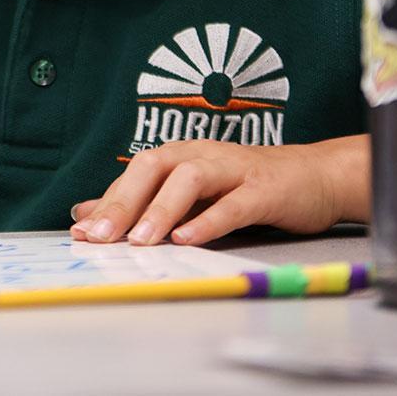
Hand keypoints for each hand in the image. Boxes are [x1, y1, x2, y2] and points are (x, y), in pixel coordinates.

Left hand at [68, 135, 368, 246]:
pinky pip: (233, 203)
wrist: (315, 177)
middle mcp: (201, 155)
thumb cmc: (246, 186)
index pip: (135, 175)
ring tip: (141, 241)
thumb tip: (88, 213)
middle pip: (153, 168)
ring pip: (190, 180)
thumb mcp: (192, 193)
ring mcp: (233, 169)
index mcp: (180, 155)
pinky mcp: (264, 189)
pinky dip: (209, 220)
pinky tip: (189, 239)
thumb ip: (143, 202)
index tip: (81, 232)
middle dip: (124, 202)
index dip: (107, 202)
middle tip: (100, 237)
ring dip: (162, 210)